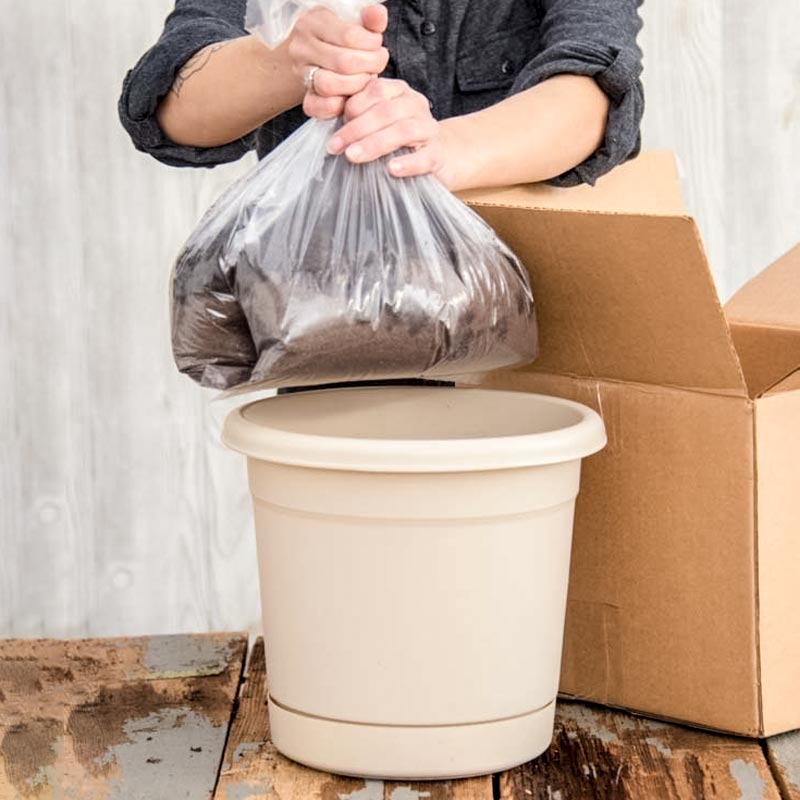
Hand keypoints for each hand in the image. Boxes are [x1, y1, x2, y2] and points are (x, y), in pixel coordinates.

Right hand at [286, 4, 388, 118]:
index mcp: (314, 21)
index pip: (349, 36)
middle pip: (343, 62)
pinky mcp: (304, 97)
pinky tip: (351, 96)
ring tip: (366, 78)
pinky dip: (339, 105)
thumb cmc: (341, 41)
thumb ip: (369, 20)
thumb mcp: (354, 24)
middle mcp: (302, 47)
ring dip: (356, 85)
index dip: (371, 44)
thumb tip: (378, 15)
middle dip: (369, 66)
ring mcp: (300, 73)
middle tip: (377, 64)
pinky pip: (319, 106)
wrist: (316, 59)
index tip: (378, 46)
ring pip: (329, 85)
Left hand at [326, 78, 456, 185]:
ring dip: (375, 144)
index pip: (375, 90)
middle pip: (386, 111)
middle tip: (335, 146)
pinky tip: (391, 170)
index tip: (335, 125)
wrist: (437, 156)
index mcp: (398, 92)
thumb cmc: (397, 141)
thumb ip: (357, 117)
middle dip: (357, 129)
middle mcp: (416, 104)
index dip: (353, 107)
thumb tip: (325, 118)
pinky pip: (425, 157)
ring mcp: (429, 129)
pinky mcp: (437, 155)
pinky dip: (408, 163)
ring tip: (353, 157)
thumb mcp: (377, 123)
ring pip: (404, 130)